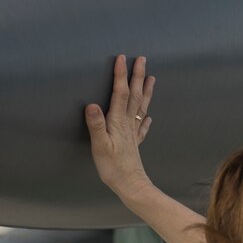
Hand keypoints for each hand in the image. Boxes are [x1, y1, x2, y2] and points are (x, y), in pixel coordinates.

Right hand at [85, 55, 155, 199]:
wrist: (131, 184)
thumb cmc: (113, 167)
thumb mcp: (100, 146)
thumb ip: (96, 125)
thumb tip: (92, 105)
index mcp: (118, 121)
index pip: (120, 93)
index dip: (120, 75)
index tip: (122, 58)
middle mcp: (129, 123)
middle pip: (135, 95)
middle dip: (137, 76)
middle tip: (142, 59)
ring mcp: (134, 132)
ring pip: (141, 106)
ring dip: (146, 91)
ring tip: (151, 78)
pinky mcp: (135, 143)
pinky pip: (142, 126)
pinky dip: (146, 118)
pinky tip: (149, 116)